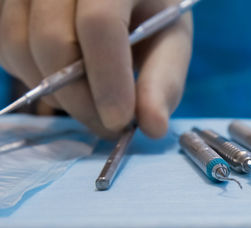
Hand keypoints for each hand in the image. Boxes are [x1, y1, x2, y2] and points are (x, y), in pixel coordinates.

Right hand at [0, 0, 192, 137]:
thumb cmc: (151, 12)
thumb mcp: (170, 40)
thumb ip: (163, 81)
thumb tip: (154, 128)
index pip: (100, 24)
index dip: (108, 80)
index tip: (119, 122)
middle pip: (53, 41)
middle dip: (81, 99)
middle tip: (109, 125)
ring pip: (21, 48)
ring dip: (57, 94)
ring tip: (93, 105)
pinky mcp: (10, 3)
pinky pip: (9, 50)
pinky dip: (37, 80)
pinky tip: (69, 83)